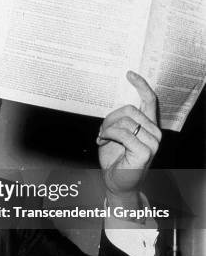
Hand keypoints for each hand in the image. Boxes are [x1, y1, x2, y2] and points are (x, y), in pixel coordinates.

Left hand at [96, 71, 160, 205]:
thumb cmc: (115, 159)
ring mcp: (152, 142)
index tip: (130, 74)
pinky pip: (123, 133)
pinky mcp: (145, 151)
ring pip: (125, 121)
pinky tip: (103, 141)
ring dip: (107, 128)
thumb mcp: (114, 135)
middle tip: (102, 131)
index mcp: (148, 125)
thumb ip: (118, 121)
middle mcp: (154, 132)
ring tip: (103, 138)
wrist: (116, 182)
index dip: (141, 85)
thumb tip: (114, 111)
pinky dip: (109, 135)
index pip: (149, 100)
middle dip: (110, 118)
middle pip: (130, 109)